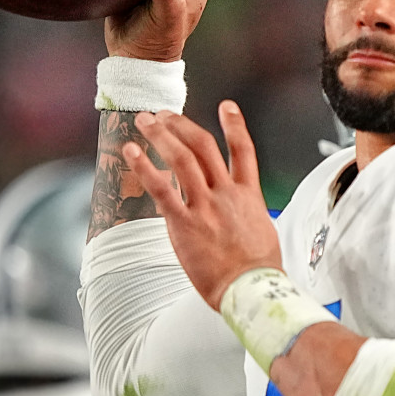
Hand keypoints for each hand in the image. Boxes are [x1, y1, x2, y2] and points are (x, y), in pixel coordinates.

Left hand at [122, 100, 280, 309]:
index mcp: (249, 196)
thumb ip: (250, 217)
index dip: (235, 125)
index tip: (226, 106)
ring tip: (146, 121)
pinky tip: (131, 152)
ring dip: (161, 135)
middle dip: (182, 125)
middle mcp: (227, 194)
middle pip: (204, 147)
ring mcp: (206, 206)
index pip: (244, 151)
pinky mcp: (185, 223)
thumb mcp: (263, 233)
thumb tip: (246, 219)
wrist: (252, 289)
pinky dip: (144, 167)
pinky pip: (161, 188)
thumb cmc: (259, 271)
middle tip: (165, 114)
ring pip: (183, 158)